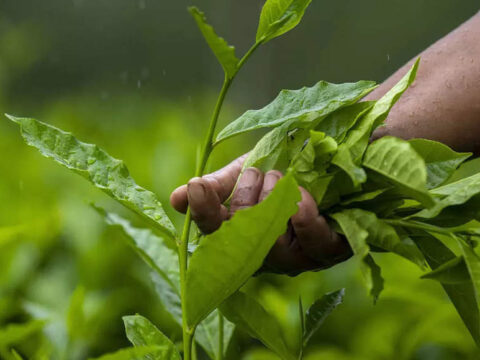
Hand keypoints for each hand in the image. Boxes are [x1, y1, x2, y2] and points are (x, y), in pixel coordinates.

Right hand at [170, 155, 350, 275]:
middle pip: (242, 246)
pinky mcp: (330, 250)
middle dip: (244, 203)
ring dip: (271, 205)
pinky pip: (315, 244)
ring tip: (277, 178)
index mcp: (240, 237)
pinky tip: (300, 198)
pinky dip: (304, 218)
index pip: (214, 234)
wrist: (325, 159)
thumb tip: (176, 199)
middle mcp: (266, 255)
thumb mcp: (244, 174)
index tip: (196, 186)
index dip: (203, 213)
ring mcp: (299, 257)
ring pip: (275, 247)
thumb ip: (216, 186)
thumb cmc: (280, 173)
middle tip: (255, 173)